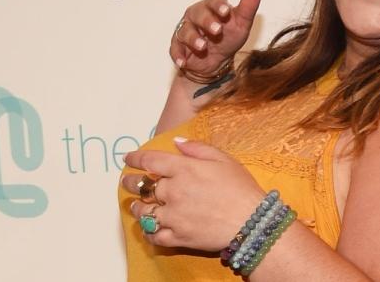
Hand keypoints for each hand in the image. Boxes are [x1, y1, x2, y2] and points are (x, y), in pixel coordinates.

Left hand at [122, 138, 265, 250]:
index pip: (151, 161)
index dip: (136, 158)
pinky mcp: (176, 236)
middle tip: (127, 182)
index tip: (128, 158)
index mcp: (184, 169)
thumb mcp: (225, 160)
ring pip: (143, 211)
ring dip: (137, 207)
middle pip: (143, 186)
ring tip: (136, 205)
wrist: (251, 223)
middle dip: (131, 182)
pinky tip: (148, 227)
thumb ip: (198, 148)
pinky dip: (148, 231)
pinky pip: (153, 235)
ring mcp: (172, 216)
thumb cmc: (241, 189)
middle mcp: (173, 191)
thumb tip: (176, 141)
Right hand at [170, 0, 262, 78]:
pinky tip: (183, 61)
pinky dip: (178, 55)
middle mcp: (197, 15)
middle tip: (217, 30)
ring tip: (202, 47)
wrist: (217, 62)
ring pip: (185, 31)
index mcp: (212, 7)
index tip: (226, 11)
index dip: (218, 5)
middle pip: (198, 13)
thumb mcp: (242, 24)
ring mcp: (185, 30)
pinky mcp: (177, 46)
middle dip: (206, 21)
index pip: (214, 0)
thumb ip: (249, 5)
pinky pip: (175, 49)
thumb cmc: (229, 37)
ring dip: (193, 38)